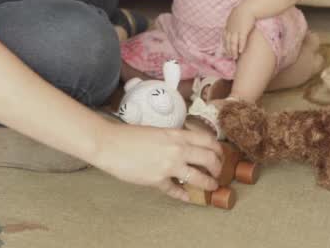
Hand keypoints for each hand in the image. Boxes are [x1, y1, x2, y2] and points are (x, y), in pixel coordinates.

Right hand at [90, 121, 223, 202]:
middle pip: (209, 159)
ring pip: (198, 177)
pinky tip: (187, 197)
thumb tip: (186, 147)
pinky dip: (183, 195)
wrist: (110, 144)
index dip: (218, 149)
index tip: (220, 154)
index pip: (208, 140)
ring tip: (211, 186)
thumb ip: (174, 139)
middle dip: (218, 168)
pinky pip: (176, 191)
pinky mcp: (158, 180)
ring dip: (208, 183)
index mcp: (177, 135)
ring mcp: (168, 166)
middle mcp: (177, 150)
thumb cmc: (129, 136)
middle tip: (219, 172)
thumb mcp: (157, 131)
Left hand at [223, 5, 256, 59]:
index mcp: (228, 25)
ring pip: (233, 43)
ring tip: (234, 57)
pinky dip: (240, 46)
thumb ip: (232, 19)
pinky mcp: (243, 30)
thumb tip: (232, 20)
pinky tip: (240, 52)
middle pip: (228, 42)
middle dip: (228, 50)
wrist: (248, 7)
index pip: (224, 37)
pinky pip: (241, 40)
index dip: (225, 44)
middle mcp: (231, 29)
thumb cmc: (243, 9)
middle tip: (230, 56)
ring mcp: (236, 30)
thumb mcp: (234, 14)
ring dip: (233, 51)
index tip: (226, 50)